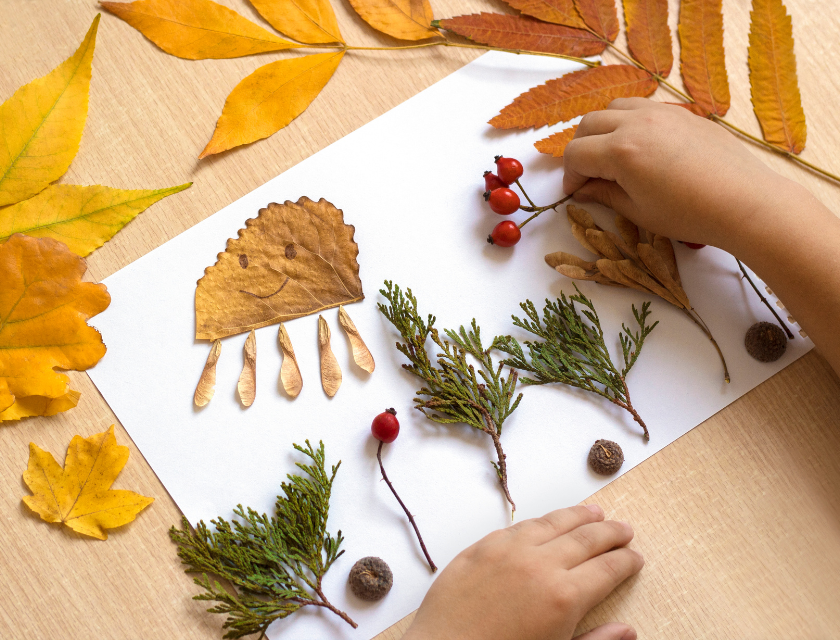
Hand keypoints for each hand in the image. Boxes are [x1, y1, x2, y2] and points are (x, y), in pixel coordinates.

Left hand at [401, 505, 642, 639]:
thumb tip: (628, 632)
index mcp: (564, 597)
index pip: (607, 569)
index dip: (626, 561)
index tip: (636, 557)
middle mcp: (540, 564)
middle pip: (586, 539)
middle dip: (610, 532)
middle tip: (625, 528)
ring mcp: (508, 550)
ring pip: (553, 523)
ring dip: (578, 516)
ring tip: (594, 512)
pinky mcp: (482, 546)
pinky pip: (519, 526)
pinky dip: (541, 521)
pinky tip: (549, 521)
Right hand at [562, 98, 798, 252]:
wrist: (743, 202)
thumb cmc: (689, 215)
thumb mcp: (639, 212)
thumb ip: (605, 195)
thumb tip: (584, 190)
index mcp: (620, 151)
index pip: (576, 154)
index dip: (569, 175)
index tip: (574, 192)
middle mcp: (636, 123)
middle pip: (590, 123)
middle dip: (580, 148)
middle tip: (586, 173)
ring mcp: (662, 113)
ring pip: (616, 106)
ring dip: (604, 128)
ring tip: (611, 154)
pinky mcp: (683, 114)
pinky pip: (645, 107)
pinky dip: (631, 122)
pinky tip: (642, 147)